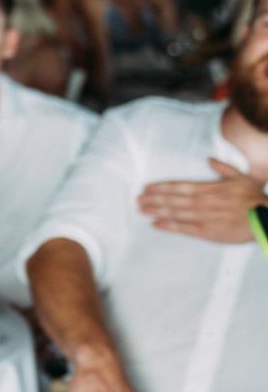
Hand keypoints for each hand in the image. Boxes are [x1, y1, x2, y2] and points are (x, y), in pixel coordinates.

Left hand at [137, 159, 263, 244]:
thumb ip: (223, 168)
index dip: (160, 187)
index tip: (146, 188)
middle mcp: (203, 202)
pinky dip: (168, 226)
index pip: (178, 187)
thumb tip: (209, 159)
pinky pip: (184, 229)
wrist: (266, 217)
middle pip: (172, 200)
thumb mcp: (241, 177)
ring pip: (175, 213)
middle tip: (137, 199)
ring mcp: (204, 217)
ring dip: (156, 211)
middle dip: (152, 199)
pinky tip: (155, 224)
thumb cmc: (254, 198)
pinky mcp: (208, 232)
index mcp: (209, 188)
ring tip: (141, 210)